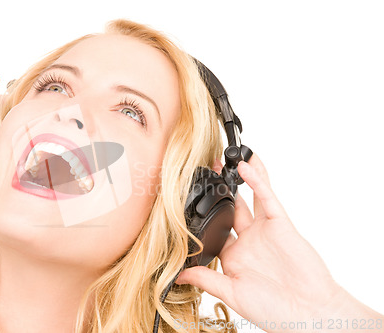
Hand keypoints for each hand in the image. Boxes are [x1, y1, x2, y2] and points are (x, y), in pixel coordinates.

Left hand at [175, 154, 343, 331]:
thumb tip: (178, 276)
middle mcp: (248, 240)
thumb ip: (206, 279)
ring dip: (238, 178)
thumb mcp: (232, 293)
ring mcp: (264, 229)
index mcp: (234, 256)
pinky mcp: (280, 223)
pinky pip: (266, 197)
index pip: (214, 230)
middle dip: (219, 190)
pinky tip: (244, 167)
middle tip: (205, 170)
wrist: (310, 312)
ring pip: (249, 197)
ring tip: (223, 158)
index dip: (203, 215)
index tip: (186, 199)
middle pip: (230, 208)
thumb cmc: (274, 310)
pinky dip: (256, 181)